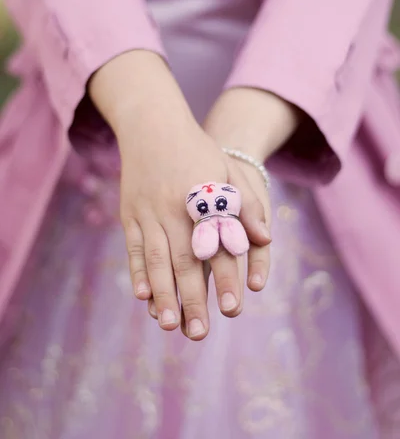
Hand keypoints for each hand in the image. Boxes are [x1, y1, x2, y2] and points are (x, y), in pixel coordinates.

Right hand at [89, 51, 269, 340]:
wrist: (152, 124)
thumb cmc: (196, 150)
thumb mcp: (226, 169)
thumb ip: (245, 204)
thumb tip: (265, 239)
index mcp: (203, 199)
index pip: (218, 245)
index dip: (226, 277)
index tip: (234, 308)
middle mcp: (175, 208)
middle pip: (185, 260)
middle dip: (192, 299)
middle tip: (199, 334)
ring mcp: (148, 211)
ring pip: (155, 259)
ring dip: (163, 294)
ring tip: (170, 325)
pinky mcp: (129, 212)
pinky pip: (132, 247)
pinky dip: (136, 272)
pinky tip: (142, 296)